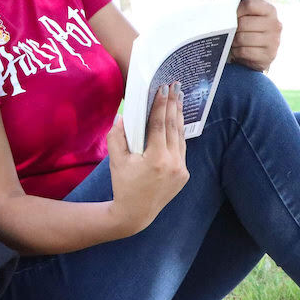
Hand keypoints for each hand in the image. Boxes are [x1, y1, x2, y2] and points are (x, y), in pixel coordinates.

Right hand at [106, 82, 188, 235]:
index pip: (159, 125)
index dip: (161, 105)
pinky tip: (176, 121)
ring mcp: (181, 169)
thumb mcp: (116, 161)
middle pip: (173, 128)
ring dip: (178, 117)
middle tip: (174, 86)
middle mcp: (173, 163)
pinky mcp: (184, 175)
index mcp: (155, 159)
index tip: (163, 89)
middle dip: (172, 105)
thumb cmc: (122, 184)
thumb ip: (117, 137)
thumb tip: (122, 116)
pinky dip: (178, 134)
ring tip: (178, 98)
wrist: (135, 213)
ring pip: (180, 137)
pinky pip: (181, 149)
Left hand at [230, 0, 281, 71]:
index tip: (231, 16)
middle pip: (243, 23)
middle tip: (232, 32)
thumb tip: (224, 9)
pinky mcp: (268, 55)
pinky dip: (237, 52)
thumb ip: (242, 10)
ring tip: (235, 42)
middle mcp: (274, 24)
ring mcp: (273, 41)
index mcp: (270, 10)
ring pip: (242, 38)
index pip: (249, 5)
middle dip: (233, 29)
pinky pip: (243, 51)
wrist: (260, 54)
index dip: (236, 11)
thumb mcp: (250, 17)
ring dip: (234, 41)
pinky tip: (239, 50)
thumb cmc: (251, 32)